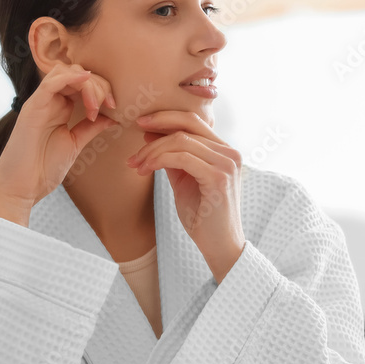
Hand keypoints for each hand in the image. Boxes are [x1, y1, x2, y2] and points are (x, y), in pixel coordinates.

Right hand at [0, 62, 117, 206]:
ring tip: (96, 106)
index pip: (82, 83)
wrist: (21, 186)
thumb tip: (113, 118)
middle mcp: (50, 101)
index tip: (114, 108)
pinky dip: (70, 78)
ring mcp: (40, 103)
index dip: (102, 89)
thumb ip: (91, 128)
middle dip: (99, 85)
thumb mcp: (75, 143)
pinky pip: (51, 83)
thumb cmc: (44, 167)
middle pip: (77, 73)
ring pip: (65, 73)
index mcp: (60, 108)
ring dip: (87, 84)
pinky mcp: (32, 108)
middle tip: (109, 106)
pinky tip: (85, 82)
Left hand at [128, 110, 244, 282]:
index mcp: (224, 151)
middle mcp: (230, 153)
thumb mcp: (185, 181)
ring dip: (153, 150)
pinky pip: (182, 158)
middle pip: (188, 125)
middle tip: (135, 134)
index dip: (166, 117)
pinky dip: (159, 159)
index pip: (194, 121)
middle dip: (157, 126)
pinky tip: (146, 169)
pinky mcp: (218, 177)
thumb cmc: (203, 217)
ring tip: (137, 164)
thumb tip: (152, 135)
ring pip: (181, 141)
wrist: (219, 246)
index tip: (142, 123)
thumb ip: (173, 158)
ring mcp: (227, 164)